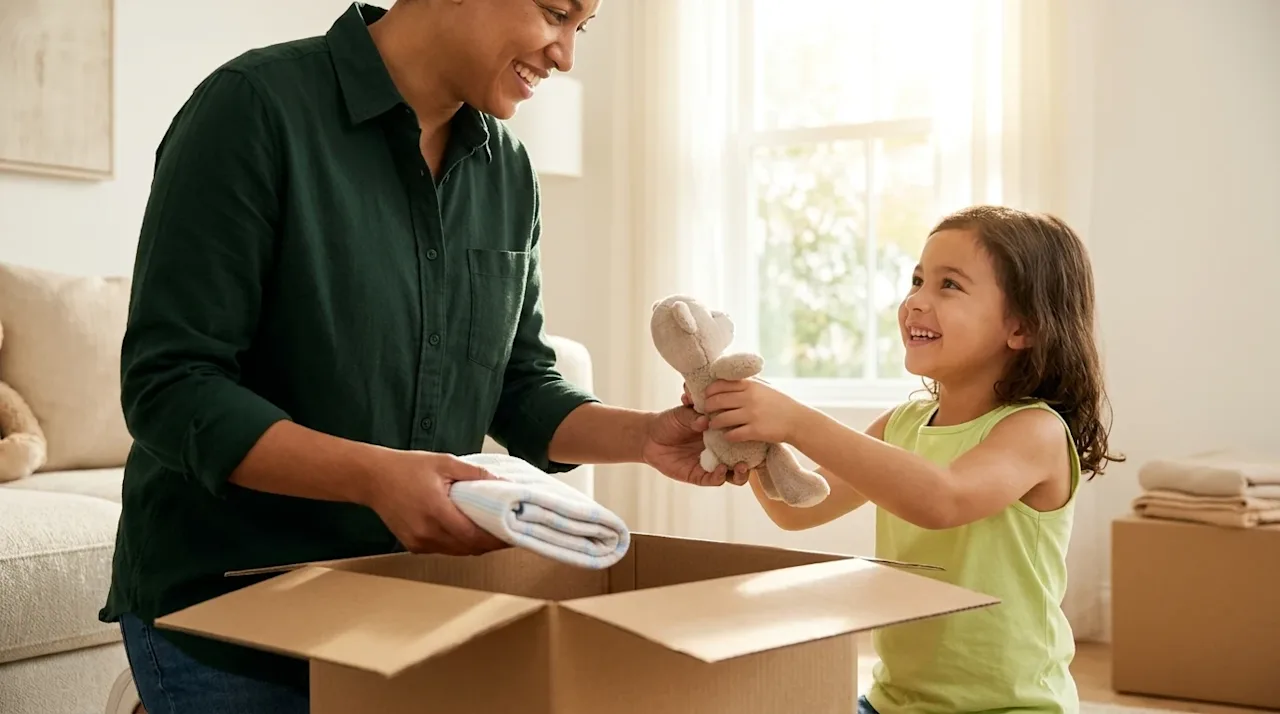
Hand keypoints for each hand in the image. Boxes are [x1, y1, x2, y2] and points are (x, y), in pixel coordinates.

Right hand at [364, 450, 510, 555]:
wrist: (372, 478)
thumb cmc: (406, 468)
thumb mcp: (445, 463)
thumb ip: (475, 474)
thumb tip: (503, 482)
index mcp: (436, 512)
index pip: (474, 536)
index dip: (497, 538)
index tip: (514, 534)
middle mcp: (427, 533)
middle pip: (468, 548)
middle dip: (490, 543)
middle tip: (509, 533)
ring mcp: (418, 542)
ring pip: (457, 552)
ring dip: (476, 546)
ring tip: (493, 533)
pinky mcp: (413, 545)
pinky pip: (443, 550)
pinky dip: (458, 545)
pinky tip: (469, 533)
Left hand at [641, 405, 749, 486]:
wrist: (649, 435)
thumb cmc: (670, 421)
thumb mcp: (683, 413)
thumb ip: (694, 416)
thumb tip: (705, 421)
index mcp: (719, 433)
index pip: (741, 438)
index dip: (751, 438)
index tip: (756, 434)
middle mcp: (719, 450)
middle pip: (742, 460)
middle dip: (751, 460)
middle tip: (752, 455)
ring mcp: (709, 464)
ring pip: (731, 475)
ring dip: (740, 474)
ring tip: (741, 467)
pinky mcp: (697, 475)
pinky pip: (712, 480)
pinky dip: (719, 476)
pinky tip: (720, 469)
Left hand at [704, 378, 808, 443]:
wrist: (798, 420)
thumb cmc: (780, 403)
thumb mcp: (764, 387)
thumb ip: (747, 384)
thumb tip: (727, 381)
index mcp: (750, 385)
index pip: (720, 384)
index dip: (709, 391)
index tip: (707, 396)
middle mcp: (749, 398)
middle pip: (717, 401)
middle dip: (708, 407)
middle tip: (707, 411)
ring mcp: (751, 415)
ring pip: (721, 419)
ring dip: (714, 423)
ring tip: (713, 425)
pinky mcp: (755, 431)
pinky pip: (732, 434)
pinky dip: (726, 436)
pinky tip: (727, 436)